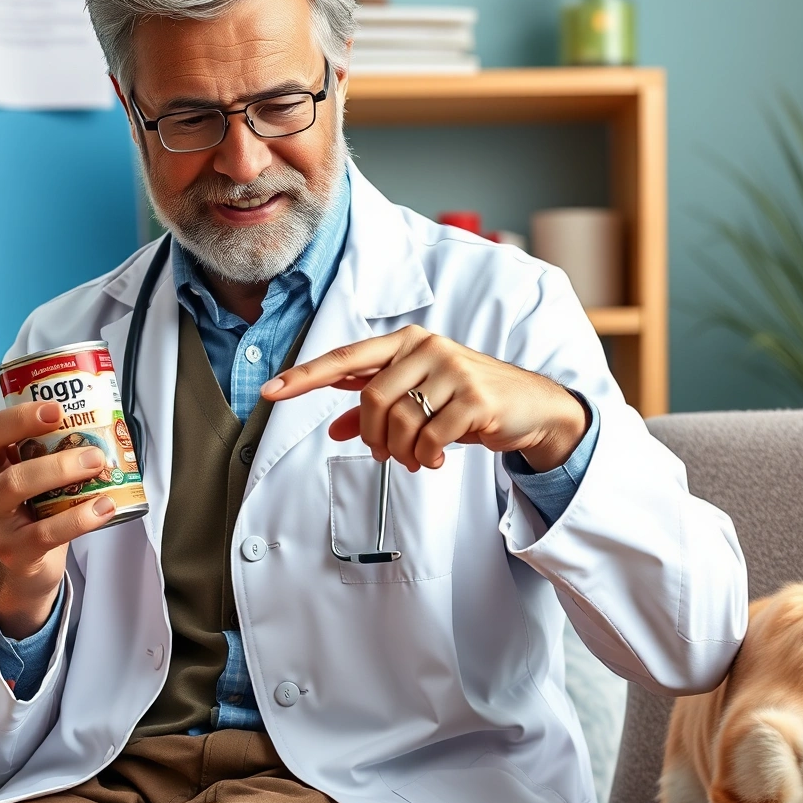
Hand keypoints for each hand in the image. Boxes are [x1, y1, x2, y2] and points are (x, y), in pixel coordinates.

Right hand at [0, 401, 117, 637]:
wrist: (23, 565)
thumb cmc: (32, 510)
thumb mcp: (32, 477)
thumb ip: (50, 452)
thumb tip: (100, 422)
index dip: (21, 418)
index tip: (57, 410)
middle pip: (12, 470)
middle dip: (56, 459)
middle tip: (94, 452)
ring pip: (21, 493)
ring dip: (65, 478)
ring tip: (99, 470)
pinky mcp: (14, 551)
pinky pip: (46, 533)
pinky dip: (79, 518)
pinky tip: (105, 507)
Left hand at [260, 325, 587, 473]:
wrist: (531, 407)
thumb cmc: (468, 399)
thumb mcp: (421, 399)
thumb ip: (377, 408)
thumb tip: (337, 430)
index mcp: (406, 342)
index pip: (346, 358)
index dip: (306, 376)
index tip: (270, 391)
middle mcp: (427, 347)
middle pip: (371, 399)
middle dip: (372, 436)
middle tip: (386, 453)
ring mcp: (452, 369)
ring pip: (399, 420)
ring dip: (401, 451)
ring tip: (416, 459)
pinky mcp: (474, 397)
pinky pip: (430, 437)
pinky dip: (426, 457)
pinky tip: (436, 459)